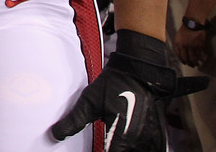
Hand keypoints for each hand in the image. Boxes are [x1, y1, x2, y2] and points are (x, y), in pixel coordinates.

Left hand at [51, 30, 207, 151]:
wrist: (141, 72)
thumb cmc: (116, 85)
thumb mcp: (89, 102)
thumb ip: (74, 122)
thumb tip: (56, 134)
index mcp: (122, 139)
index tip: (93, 148)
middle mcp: (139, 144)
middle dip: (110, 149)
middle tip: (103, 142)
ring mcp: (152, 141)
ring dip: (123, 149)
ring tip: (113, 142)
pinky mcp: (159, 137)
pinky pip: (151, 150)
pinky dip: (138, 149)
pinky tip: (127, 143)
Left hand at [174, 26, 206, 67]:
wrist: (193, 23)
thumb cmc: (185, 29)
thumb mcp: (178, 36)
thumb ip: (178, 44)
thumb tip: (180, 53)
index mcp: (177, 43)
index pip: (179, 55)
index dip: (182, 60)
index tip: (185, 63)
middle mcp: (184, 46)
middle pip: (186, 58)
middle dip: (189, 63)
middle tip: (192, 65)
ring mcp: (192, 46)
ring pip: (194, 58)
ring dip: (196, 62)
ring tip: (198, 64)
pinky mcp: (200, 45)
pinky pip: (201, 55)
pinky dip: (202, 58)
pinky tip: (203, 59)